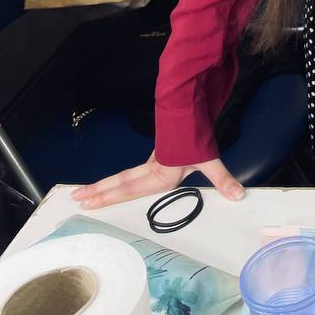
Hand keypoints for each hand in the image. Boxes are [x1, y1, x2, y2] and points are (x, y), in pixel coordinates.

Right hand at [71, 151, 244, 208]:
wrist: (193, 111)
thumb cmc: (198, 138)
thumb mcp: (209, 159)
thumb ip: (222, 179)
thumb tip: (238, 196)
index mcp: (159, 175)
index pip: (128, 188)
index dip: (108, 197)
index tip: (88, 203)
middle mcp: (152, 170)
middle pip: (120, 182)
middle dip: (99, 192)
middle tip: (76, 198)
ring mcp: (153, 163)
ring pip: (124, 176)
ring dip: (104, 185)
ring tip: (84, 193)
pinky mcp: (157, 158)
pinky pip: (133, 172)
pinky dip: (119, 180)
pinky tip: (114, 185)